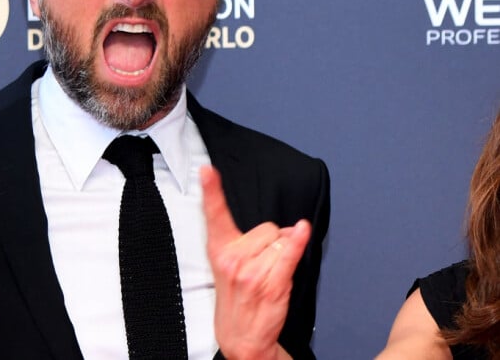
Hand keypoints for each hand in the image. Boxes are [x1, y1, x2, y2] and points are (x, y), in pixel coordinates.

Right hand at [201, 166, 310, 359]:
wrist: (241, 337)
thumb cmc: (236, 298)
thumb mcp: (227, 265)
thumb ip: (248, 239)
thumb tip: (285, 227)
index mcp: (220, 249)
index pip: (214, 214)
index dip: (210, 190)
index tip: (206, 171)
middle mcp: (234, 258)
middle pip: (266, 226)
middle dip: (270, 241)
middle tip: (259, 264)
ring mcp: (252, 271)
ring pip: (280, 240)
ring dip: (282, 253)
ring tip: (268, 274)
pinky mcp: (272, 282)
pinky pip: (288, 253)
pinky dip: (298, 241)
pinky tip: (303, 230)